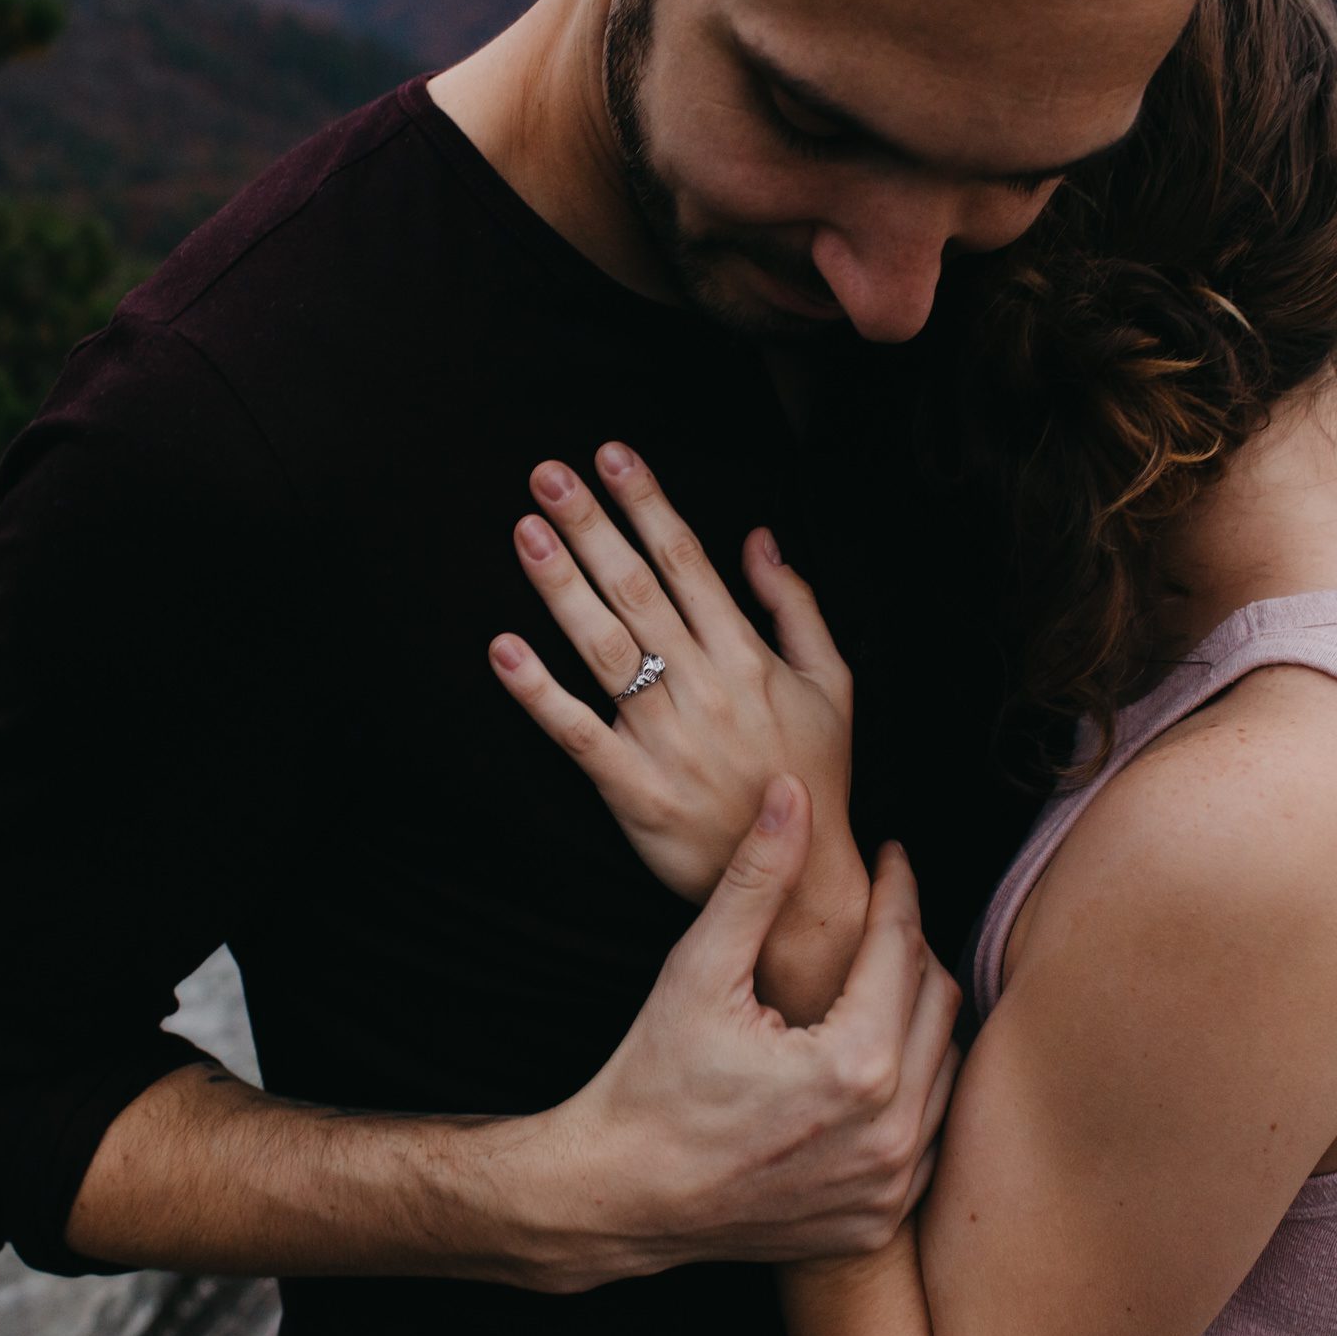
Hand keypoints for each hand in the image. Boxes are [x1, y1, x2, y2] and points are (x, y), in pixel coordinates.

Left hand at [490, 443, 859, 922]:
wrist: (801, 880)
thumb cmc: (815, 776)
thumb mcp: (832, 684)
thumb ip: (796, 607)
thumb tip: (759, 538)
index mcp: (748, 658)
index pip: (688, 563)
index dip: (647, 505)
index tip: (612, 455)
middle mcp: (704, 689)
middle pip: (638, 591)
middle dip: (592, 526)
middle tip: (548, 475)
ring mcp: (666, 740)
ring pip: (605, 649)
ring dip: (562, 587)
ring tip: (526, 533)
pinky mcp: (634, 791)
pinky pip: (577, 736)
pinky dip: (538, 694)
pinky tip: (504, 650)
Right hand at [527, 776, 962, 1291]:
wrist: (620, 1197)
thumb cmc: (651, 1079)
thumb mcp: (699, 970)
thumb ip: (756, 880)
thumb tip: (792, 794)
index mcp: (855, 1064)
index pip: (903, 947)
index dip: (898, 889)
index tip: (892, 856)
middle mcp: (890, 1132)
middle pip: (936, 1000)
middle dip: (909, 945)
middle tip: (880, 912)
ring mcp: (890, 1185)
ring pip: (944, 1065)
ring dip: (917, 1014)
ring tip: (873, 979)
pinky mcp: (880, 1219)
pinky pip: (929, 1131)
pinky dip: (912, 1087)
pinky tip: (871, 1057)